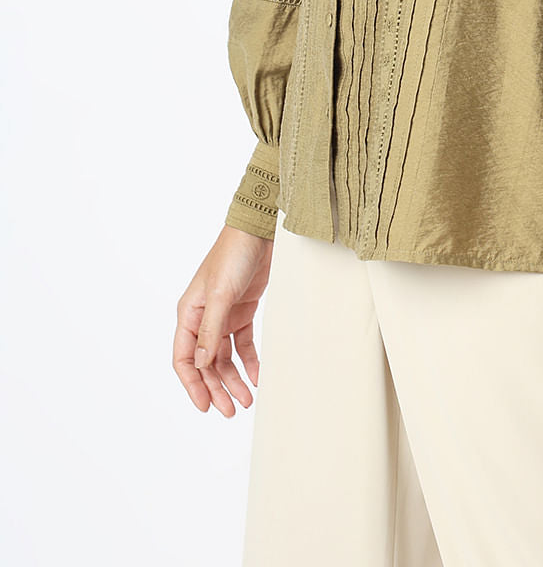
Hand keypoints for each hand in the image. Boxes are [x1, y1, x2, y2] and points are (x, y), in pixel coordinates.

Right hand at [174, 225, 273, 416]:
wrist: (260, 231)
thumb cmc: (233, 256)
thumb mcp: (220, 295)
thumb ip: (211, 331)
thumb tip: (200, 365)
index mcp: (189, 314)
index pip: (183, 359)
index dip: (193, 384)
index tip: (206, 406)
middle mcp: (203, 318)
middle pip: (205, 363)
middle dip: (216, 388)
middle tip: (230, 410)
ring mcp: (223, 316)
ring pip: (224, 358)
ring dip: (234, 379)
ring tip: (246, 400)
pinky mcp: (243, 311)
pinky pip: (243, 344)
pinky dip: (250, 361)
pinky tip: (258, 376)